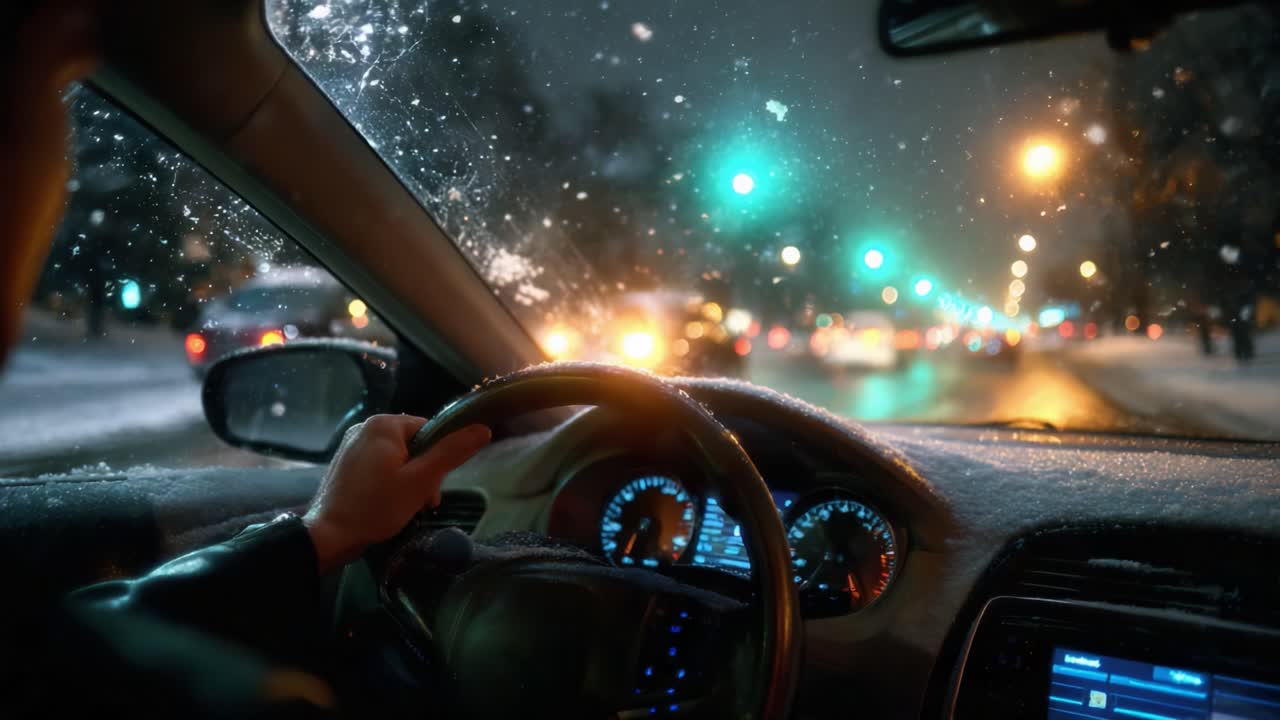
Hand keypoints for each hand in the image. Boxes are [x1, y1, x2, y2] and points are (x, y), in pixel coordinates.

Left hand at [303, 415, 490, 573]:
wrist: (327, 536)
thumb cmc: (376, 507)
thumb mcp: (420, 481)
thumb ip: (451, 453)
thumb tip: (483, 429)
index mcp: (383, 424)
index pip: (430, 430)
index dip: (439, 458)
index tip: (434, 487)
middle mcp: (364, 427)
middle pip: (413, 445)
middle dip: (422, 474)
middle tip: (421, 503)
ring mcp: (351, 445)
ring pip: (396, 458)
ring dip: (408, 481)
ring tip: (405, 508)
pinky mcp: (344, 463)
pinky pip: (378, 466)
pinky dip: (389, 483)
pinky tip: (387, 504)